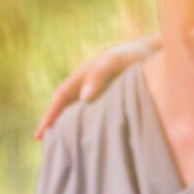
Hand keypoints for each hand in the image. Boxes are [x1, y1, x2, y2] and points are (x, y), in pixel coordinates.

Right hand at [34, 33, 158, 138]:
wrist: (155, 51)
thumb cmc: (135, 55)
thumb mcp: (116, 60)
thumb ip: (99, 75)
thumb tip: (83, 98)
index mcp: (83, 73)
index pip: (61, 96)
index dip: (50, 114)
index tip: (39, 134)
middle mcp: (87, 81)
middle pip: (64, 103)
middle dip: (53, 120)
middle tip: (45, 143)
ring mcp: (98, 87)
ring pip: (77, 107)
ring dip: (68, 122)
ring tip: (63, 142)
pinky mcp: (111, 94)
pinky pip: (93, 110)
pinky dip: (86, 121)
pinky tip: (89, 133)